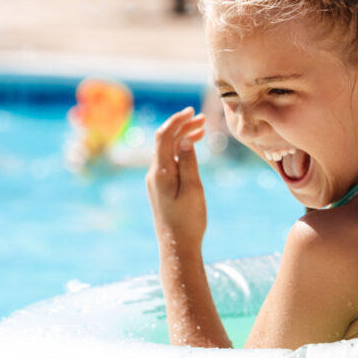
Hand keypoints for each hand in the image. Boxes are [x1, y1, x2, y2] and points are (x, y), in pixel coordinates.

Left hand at [146, 107, 207, 251]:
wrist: (177, 246)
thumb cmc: (188, 220)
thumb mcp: (193, 189)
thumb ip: (188, 162)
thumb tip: (184, 139)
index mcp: (160, 173)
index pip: (164, 137)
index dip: (176, 121)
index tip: (192, 111)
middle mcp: (154, 173)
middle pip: (165, 141)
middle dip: (182, 126)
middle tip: (203, 119)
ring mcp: (156, 180)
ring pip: (167, 150)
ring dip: (182, 137)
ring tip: (202, 129)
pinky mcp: (161, 186)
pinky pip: (169, 160)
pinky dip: (180, 150)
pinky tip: (193, 146)